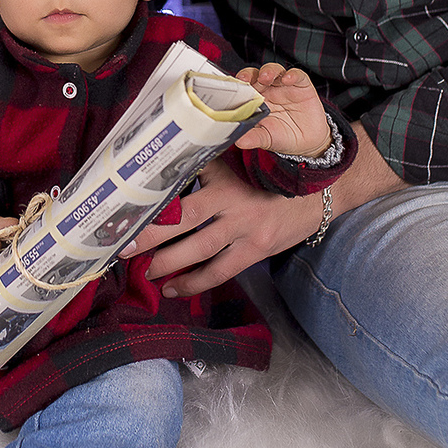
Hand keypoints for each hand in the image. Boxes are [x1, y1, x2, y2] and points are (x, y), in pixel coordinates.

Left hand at [125, 122, 404, 298]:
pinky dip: (195, 282)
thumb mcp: (245, 159)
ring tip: (144, 271)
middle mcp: (234, 203)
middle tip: (121, 244)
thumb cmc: (277, 171)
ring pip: (199, 250)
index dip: (154, 197)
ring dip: (169, 263)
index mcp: (227, 176)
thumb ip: (212, 161)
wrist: (325, 189)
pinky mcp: (257, 250)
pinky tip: (173, 288)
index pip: (184, 184)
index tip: (126, 206)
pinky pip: (221, 271)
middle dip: (150, 234)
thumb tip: (173, 159)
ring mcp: (246, 229)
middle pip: (183, 220)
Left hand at [231, 62, 330, 158]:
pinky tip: (288, 79)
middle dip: (249, 74)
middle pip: (255, 75)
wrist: (308, 142)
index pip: (243, 87)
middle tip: (246, 78)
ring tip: (266, 77)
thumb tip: (238, 141)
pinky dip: (292, 75)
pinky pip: (297, 75)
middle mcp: (267, 90)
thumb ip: (254, 138)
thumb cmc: (283, 137)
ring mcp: (284, 86)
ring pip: (274, 70)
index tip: (232, 86)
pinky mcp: (301, 85)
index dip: (237, 84)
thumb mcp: (267, 139)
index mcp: (255, 101)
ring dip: (268, 71)